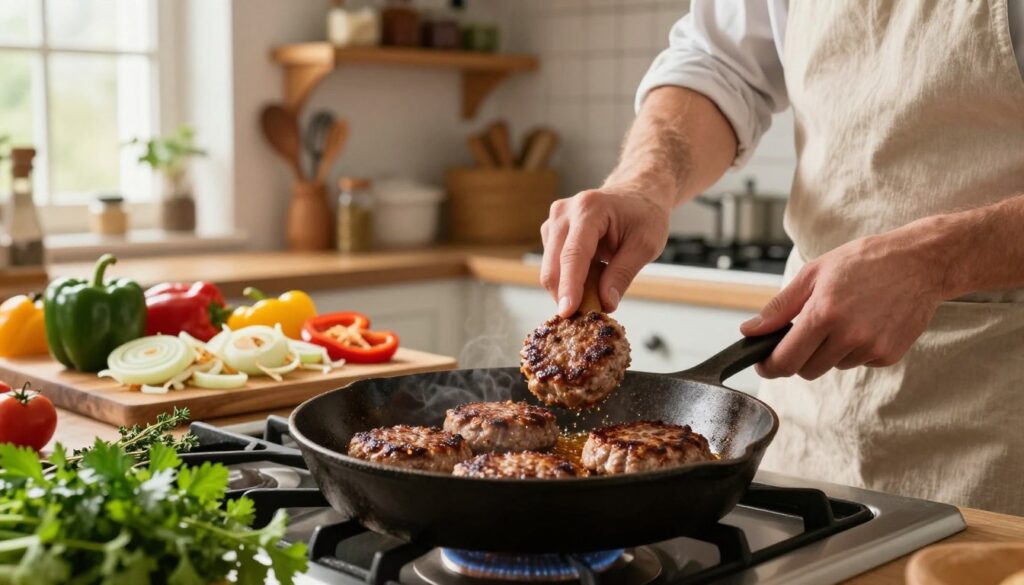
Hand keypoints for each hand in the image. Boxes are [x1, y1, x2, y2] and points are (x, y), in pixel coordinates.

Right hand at [541, 185, 670, 316]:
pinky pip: (553, 266)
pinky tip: (591, 274)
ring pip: (550, 269)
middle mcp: (564, 212)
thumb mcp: (645, 245)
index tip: (568, 312)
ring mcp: (553, 221)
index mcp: (589, 209)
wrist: (636, 195)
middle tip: (590, 314)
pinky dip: (569, 280)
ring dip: (569, 288)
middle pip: (554, 265)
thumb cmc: (643, 216)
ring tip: (599, 286)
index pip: (574, 254)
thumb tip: (605, 303)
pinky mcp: (550, 232)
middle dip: (567, 294)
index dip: (570, 286)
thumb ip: (623, 274)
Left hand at [741, 232, 946, 378]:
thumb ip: (779, 307)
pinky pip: (859, 362)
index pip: (785, 361)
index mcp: (823, 314)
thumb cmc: (864, 262)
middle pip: (806, 370)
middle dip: (799, 356)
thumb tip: (749, 331)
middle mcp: (848, 336)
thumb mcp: (814, 273)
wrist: (920, 262)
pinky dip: (855, 350)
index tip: (764, 362)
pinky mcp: (889, 355)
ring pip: (832, 366)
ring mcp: (871, 348)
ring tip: (845, 317)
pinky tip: (866, 323)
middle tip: (808, 331)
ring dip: (829, 351)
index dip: (769, 366)